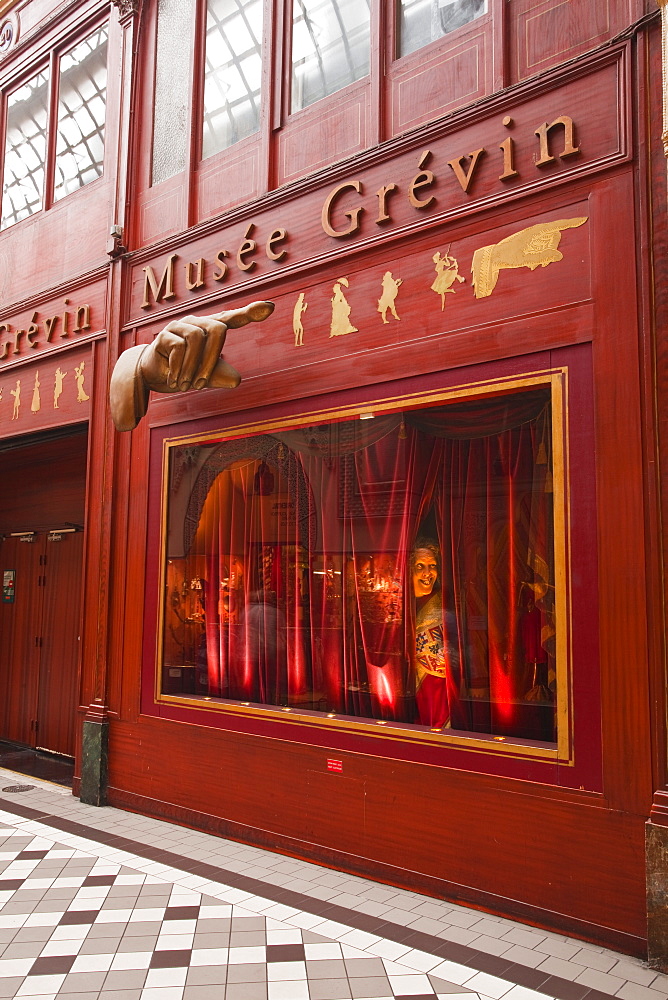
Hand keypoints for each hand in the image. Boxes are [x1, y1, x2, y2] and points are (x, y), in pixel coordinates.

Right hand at [139, 300, 273, 393]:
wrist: (154, 375)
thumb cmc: (186, 371)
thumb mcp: (206, 377)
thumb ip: (221, 376)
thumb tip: (236, 380)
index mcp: (212, 329)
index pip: (233, 318)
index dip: (251, 312)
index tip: (270, 307)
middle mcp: (198, 323)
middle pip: (218, 329)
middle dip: (213, 359)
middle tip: (202, 386)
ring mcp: (181, 326)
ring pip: (196, 339)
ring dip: (193, 367)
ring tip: (186, 385)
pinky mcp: (164, 334)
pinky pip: (178, 347)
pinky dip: (178, 368)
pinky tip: (174, 381)